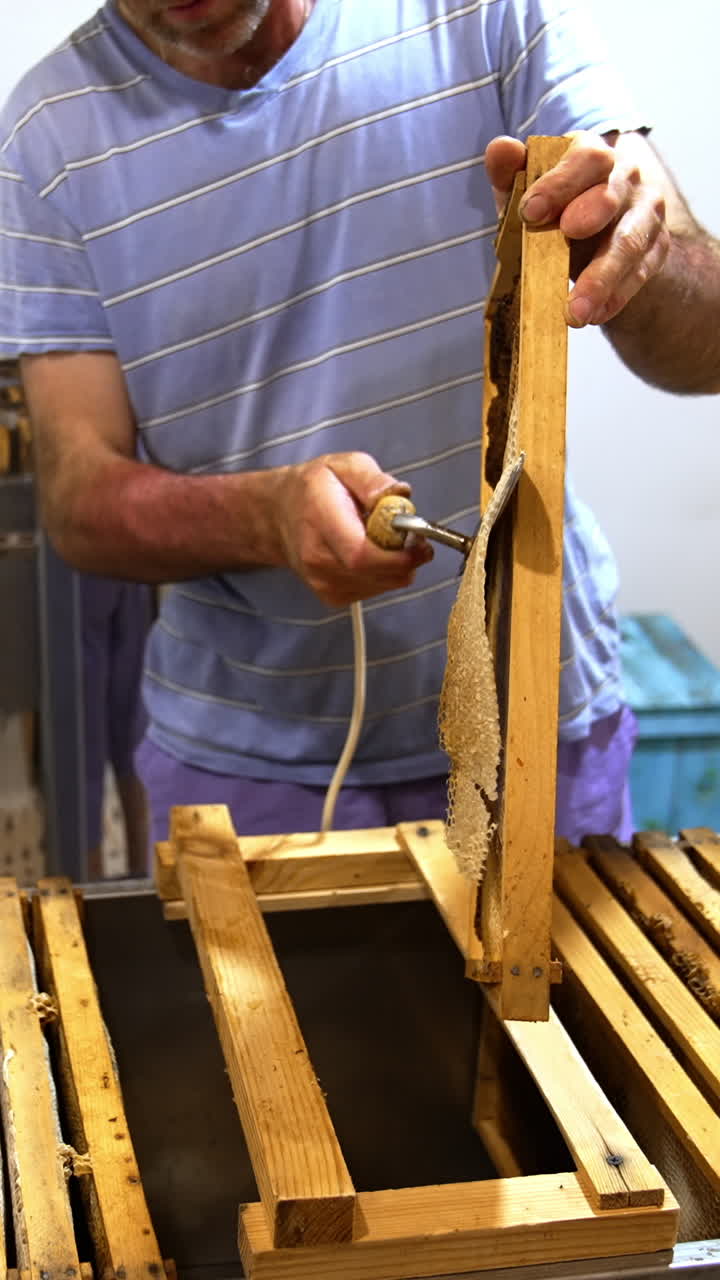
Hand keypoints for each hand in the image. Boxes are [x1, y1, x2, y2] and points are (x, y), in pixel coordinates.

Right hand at [274, 452, 432, 607]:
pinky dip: (385, 573)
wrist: (279, 516)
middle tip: (413, 535)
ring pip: (384, 584)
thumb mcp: (344, 465)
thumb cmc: (314, 488)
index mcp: (320, 521)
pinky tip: (372, 553)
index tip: (419, 541)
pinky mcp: (332, 597)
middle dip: (407, 557)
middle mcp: (317, 560)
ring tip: (385, 539)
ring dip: (397, 564)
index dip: (398, 555)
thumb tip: (400, 495)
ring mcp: (323, 584)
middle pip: (377, 573)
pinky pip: (376, 589)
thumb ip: (373, 480)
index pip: (361, 555)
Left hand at [485, 131, 670, 327]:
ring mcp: (645, 212)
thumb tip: (500, 148)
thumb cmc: (553, 208)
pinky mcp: (655, 247)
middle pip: (611, 193)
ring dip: (601, 278)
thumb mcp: (526, 193)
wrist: (593, 236)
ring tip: (575, 312)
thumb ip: (511, 173)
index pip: (585, 158)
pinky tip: (593, 315)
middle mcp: (626, 177)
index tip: (530, 211)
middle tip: (566, 235)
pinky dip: (615, 297)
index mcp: (592, 154)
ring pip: (628, 242)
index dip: (558, 183)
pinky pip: (639, 273)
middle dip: (590, 214)